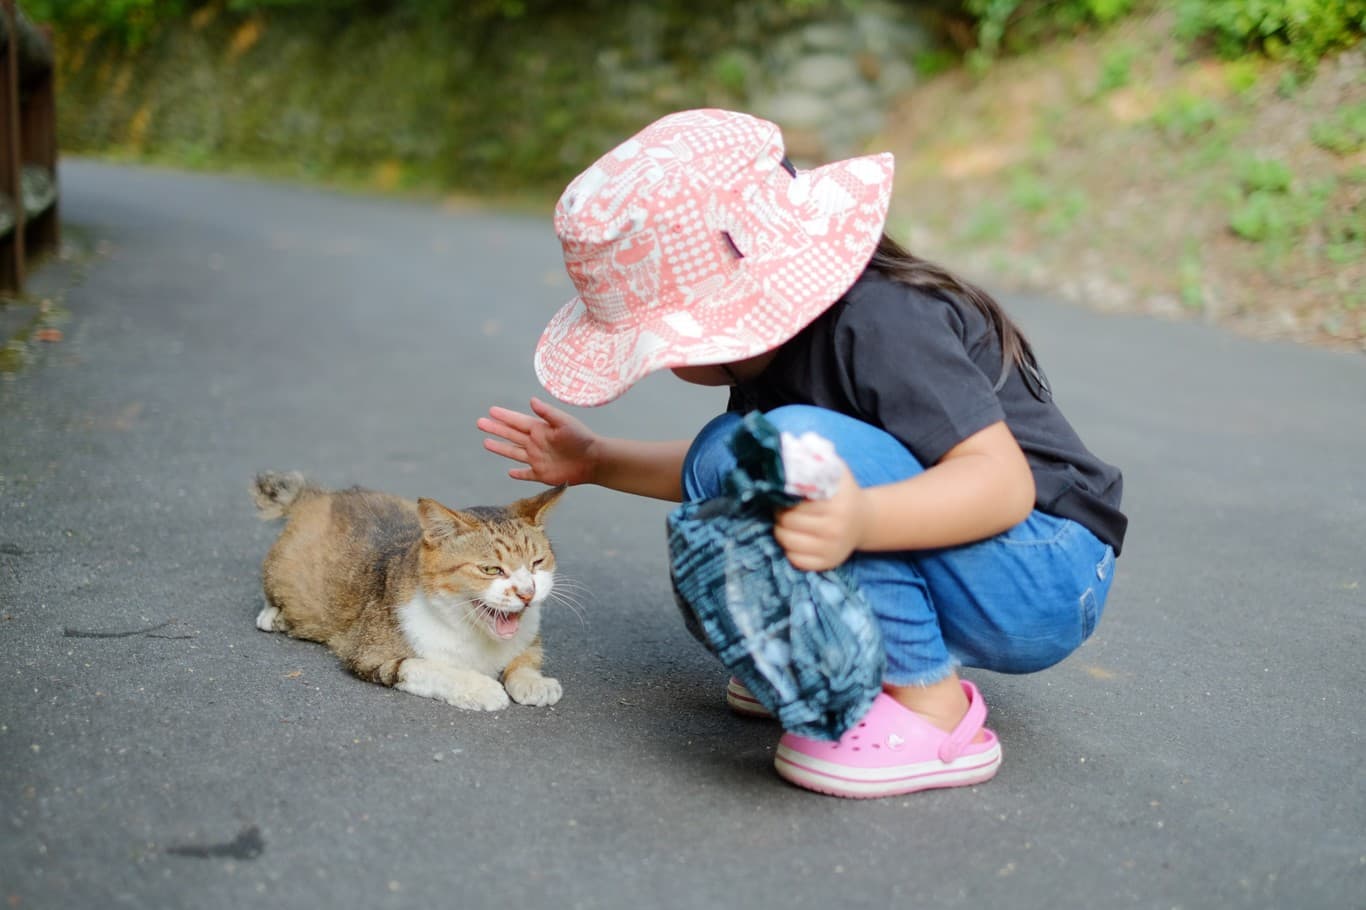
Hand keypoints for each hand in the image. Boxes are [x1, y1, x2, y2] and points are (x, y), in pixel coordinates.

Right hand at [477, 397, 598, 485]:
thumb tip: (531, 400)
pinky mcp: (542, 474)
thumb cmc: (581, 438)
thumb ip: (548, 413)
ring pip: (514, 453)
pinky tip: (509, 472)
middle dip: (496, 429)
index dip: (504, 416)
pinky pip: (526, 474)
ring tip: (486, 442)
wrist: (594, 460)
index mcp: (540, 429)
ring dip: (500, 448)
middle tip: (480, 422)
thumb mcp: (565, 423)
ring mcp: (537, 459)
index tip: (491, 411)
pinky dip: (518, 474)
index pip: (517, 422)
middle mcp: (536, 443)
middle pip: (511, 435)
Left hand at [772, 464, 868, 571]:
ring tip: (787, 521)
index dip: (782, 496)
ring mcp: (832, 549)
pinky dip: (789, 548)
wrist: (864, 520)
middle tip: (783, 507)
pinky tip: (796, 537)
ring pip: (787, 541)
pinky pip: (795, 560)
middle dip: (780, 512)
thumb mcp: (835, 470)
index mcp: (837, 504)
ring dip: (780, 530)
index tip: (783, 493)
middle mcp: (836, 529)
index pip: (794, 502)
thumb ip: (814, 458)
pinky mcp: (827, 564)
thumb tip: (788, 451)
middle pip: (788, 522)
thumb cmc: (842, 492)